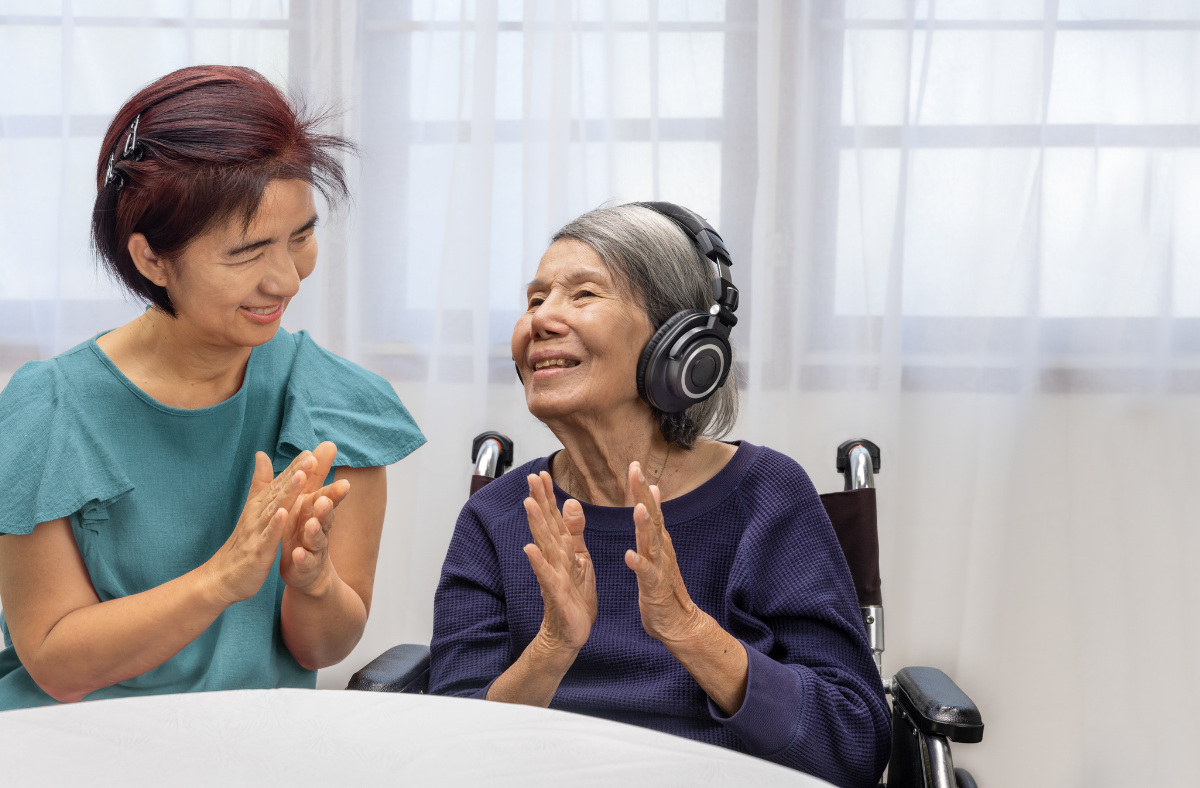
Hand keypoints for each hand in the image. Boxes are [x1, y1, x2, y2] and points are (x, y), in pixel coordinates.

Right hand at [208, 450, 313, 604]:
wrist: (222, 577)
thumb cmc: (243, 542)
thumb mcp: (253, 510)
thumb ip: (261, 482)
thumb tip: (262, 453)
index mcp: (261, 505)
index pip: (280, 483)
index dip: (295, 467)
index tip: (311, 451)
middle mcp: (258, 514)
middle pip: (279, 491)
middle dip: (295, 473)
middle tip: (311, 457)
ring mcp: (257, 532)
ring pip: (275, 509)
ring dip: (288, 493)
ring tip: (301, 476)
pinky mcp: (257, 551)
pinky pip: (268, 537)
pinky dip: (275, 525)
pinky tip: (285, 513)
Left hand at [280, 442, 350, 594]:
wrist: (308, 572)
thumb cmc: (306, 531)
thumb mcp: (309, 501)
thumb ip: (315, 476)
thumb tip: (327, 444)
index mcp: (316, 512)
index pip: (327, 496)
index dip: (332, 487)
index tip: (338, 480)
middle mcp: (320, 528)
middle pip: (326, 516)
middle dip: (328, 506)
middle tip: (326, 498)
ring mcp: (314, 548)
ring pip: (317, 539)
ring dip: (315, 531)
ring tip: (311, 523)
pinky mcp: (305, 567)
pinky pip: (305, 562)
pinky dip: (302, 558)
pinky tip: (298, 554)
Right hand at [522, 471, 595, 655]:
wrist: (570, 633)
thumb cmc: (574, 597)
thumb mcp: (580, 558)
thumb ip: (574, 531)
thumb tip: (571, 502)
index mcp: (562, 550)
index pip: (553, 518)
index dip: (547, 496)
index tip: (541, 473)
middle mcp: (553, 559)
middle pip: (545, 526)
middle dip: (539, 501)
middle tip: (532, 478)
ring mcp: (552, 576)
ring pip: (544, 546)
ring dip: (536, 525)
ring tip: (529, 503)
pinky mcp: (556, 595)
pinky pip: (547, 576)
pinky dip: (538, 563)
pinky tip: (529, 549)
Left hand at [624, 461, 702, 644]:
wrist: (678, 622)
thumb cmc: (663, 585)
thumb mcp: (658, 549)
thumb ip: (654, 523)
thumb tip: (653, 492)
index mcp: (658, 540)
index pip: (650, 508)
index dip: (642, 487)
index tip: (634, 465)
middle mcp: (661, 550)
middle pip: (653, 518)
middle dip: (643, 494)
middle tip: (636, 471)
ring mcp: (660, 568)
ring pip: (652, 543)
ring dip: (645, 526)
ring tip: (638, 508)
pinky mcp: (655, 588)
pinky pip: (647, 575)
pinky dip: (639, 564)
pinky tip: (630, 555)